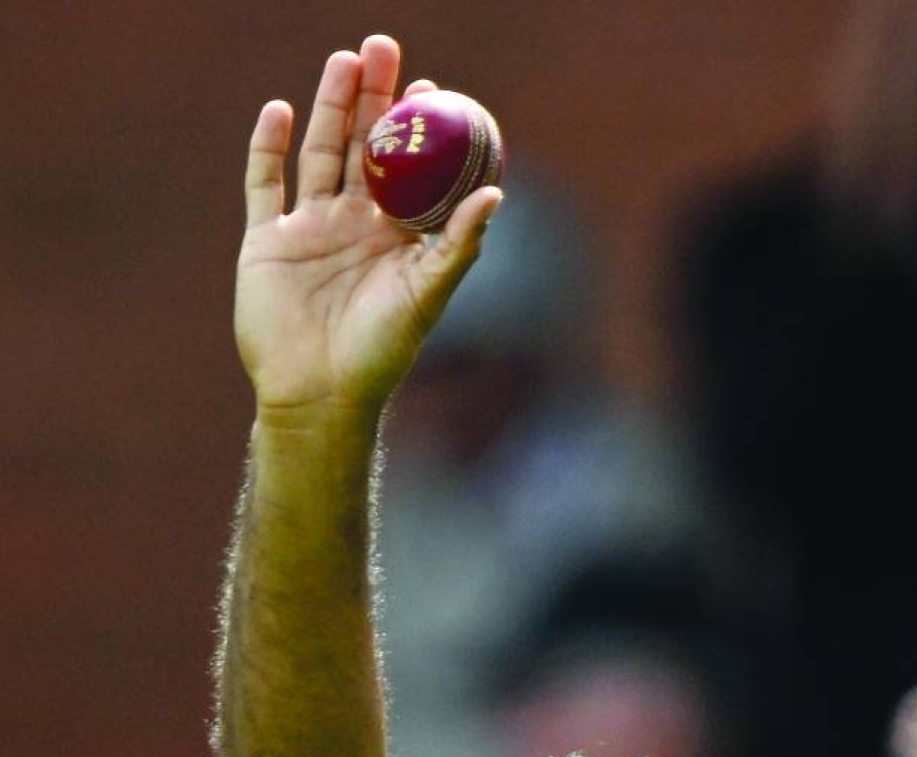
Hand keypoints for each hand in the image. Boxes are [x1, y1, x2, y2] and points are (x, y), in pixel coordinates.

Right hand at [235, 35, 501, 414]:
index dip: (418, 125)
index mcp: (393, 235)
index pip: (409, 167)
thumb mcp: (426, 294)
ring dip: (329, 107)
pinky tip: (278, 111)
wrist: (319, 394)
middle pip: (362, 146)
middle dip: (372, 96)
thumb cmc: (380, 352)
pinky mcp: (265, 243)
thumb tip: (496, 192)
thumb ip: (458, 243)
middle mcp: (352, 224)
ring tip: (344, 60)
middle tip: (382, 46)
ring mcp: (307, 229)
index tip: (430, 85)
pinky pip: (263, 185)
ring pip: (318, 153)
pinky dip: (266, 148)